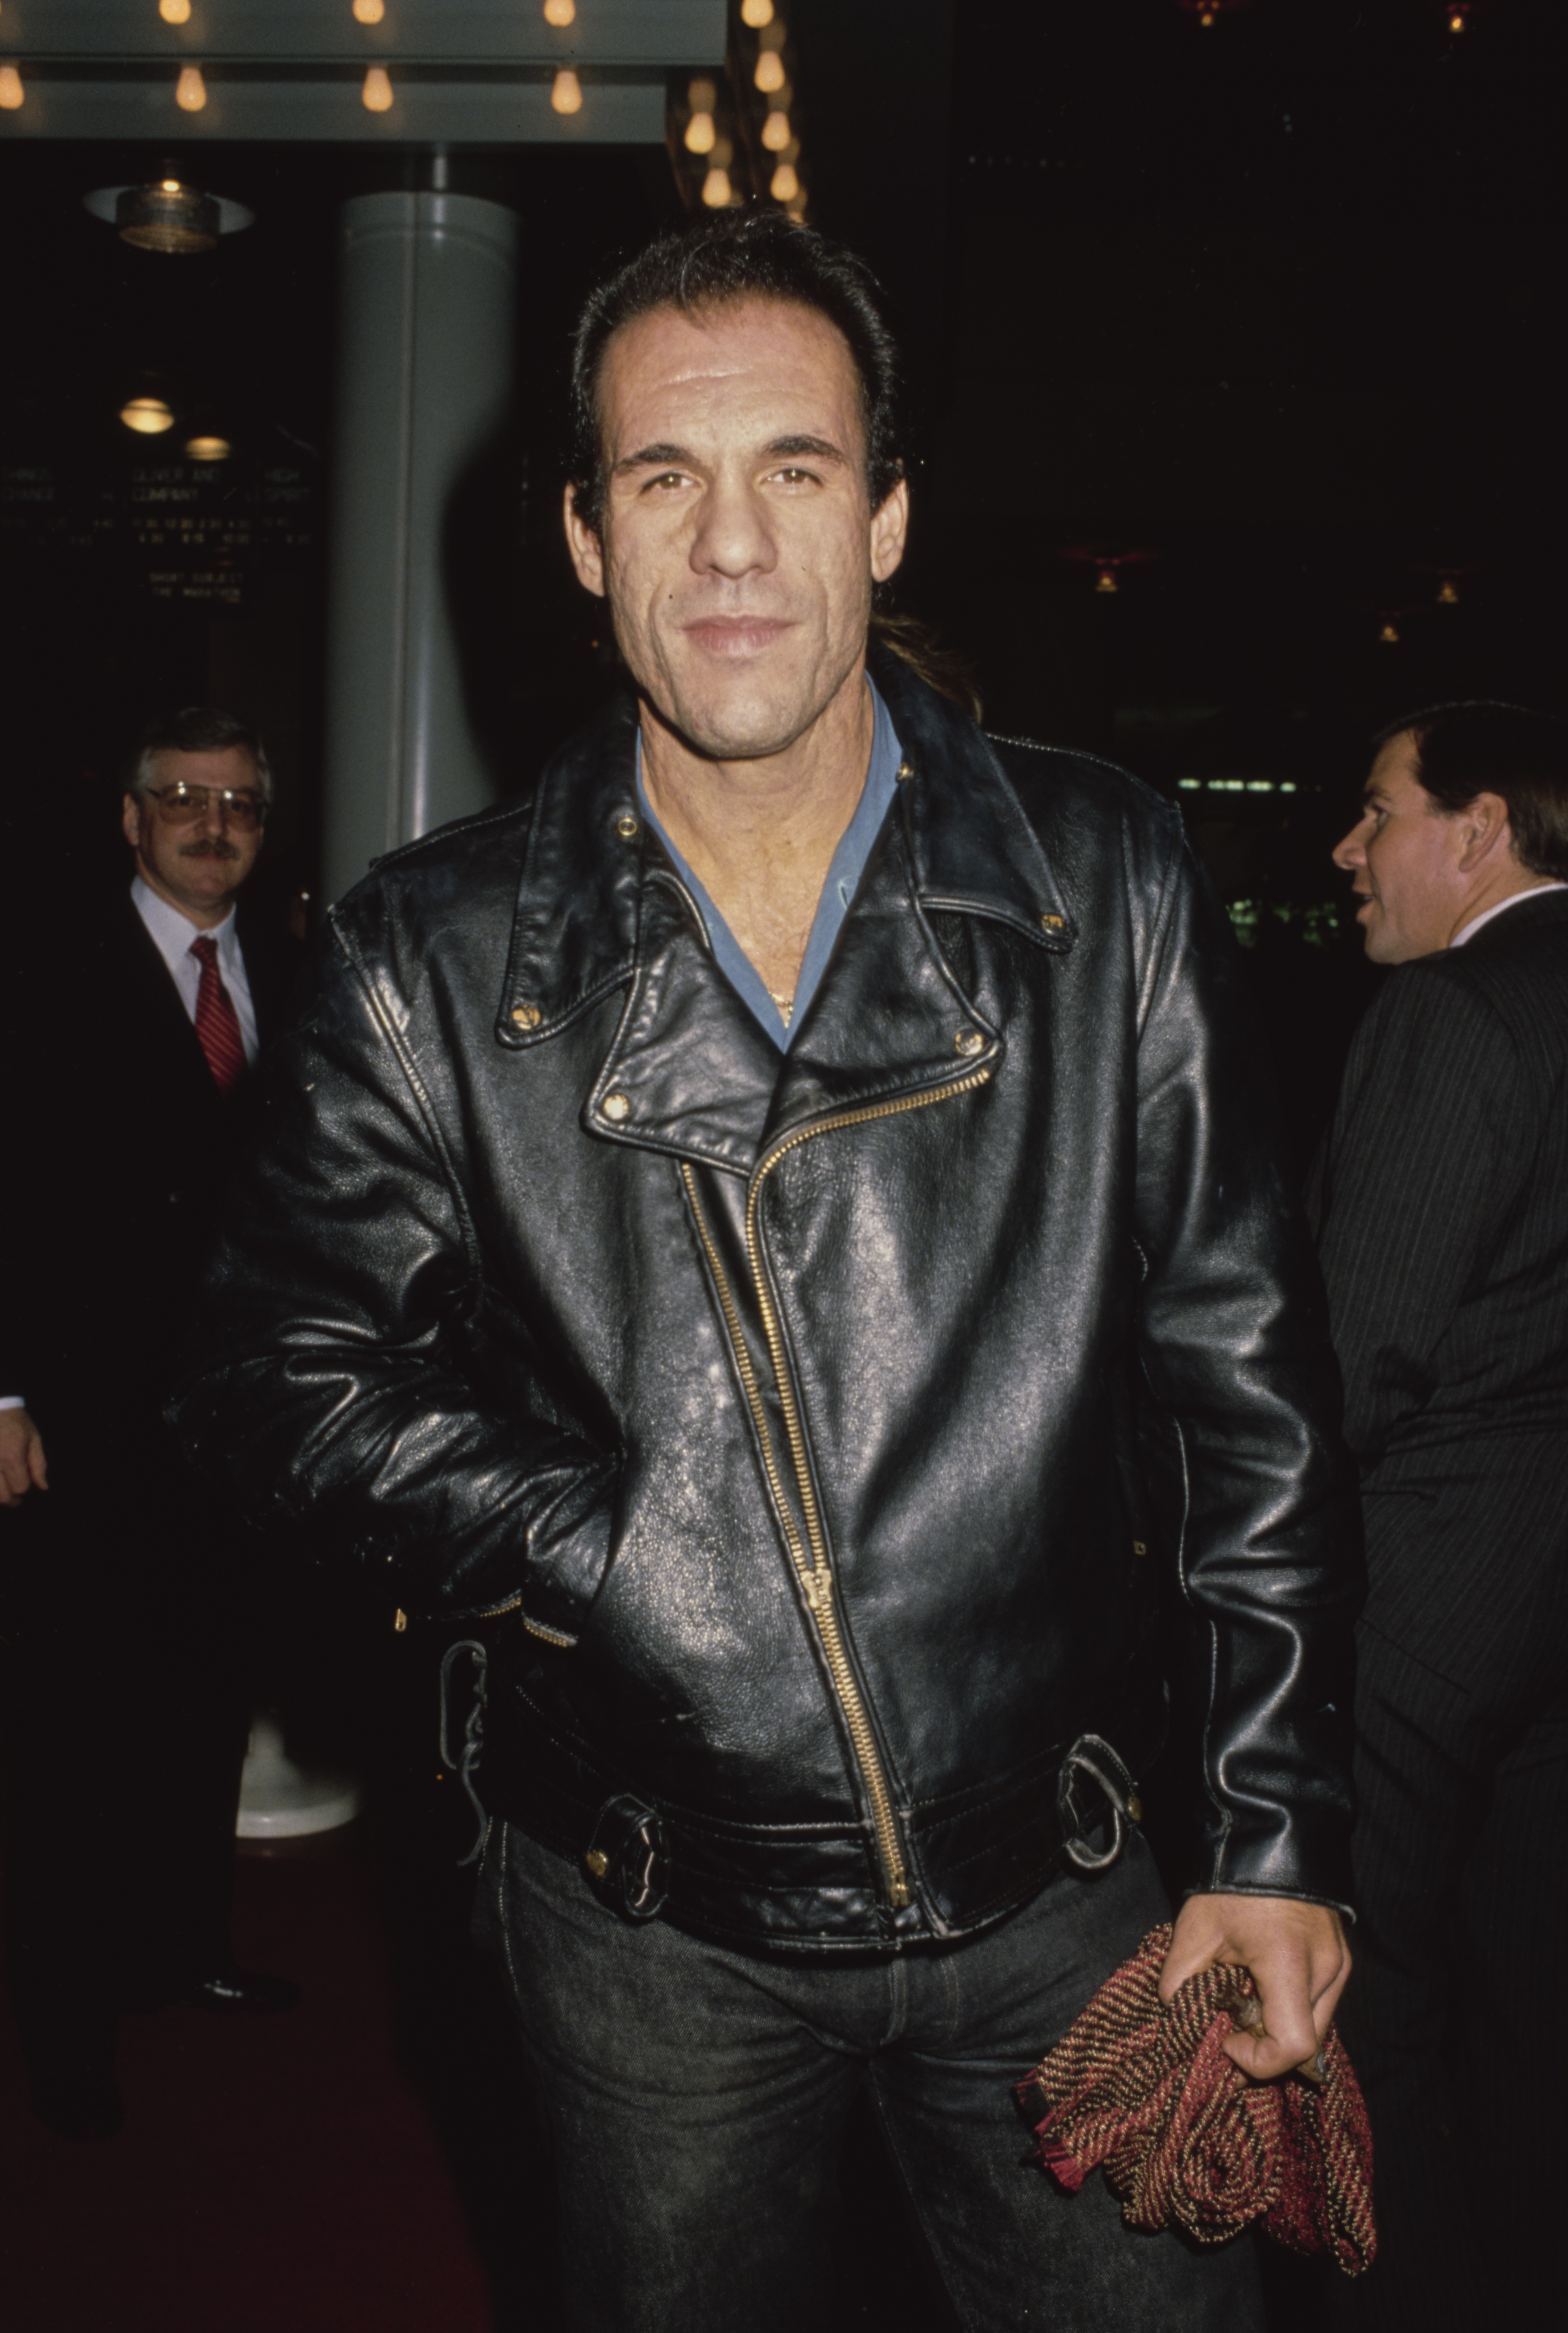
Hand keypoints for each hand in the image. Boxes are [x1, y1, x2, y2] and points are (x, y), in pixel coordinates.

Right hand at [0, 1409, 48, 1506]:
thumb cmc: (14, 1421)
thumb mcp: (33, 1438)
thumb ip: (38, 1464)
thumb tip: (43, 1487)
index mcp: (11, 1457)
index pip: (20, 1487)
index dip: (25, 1488)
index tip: (24, 1482)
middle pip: (2, 1496)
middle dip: (11, 1498)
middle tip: (14, 1496)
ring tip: (4, 1488)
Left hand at [1159, 1892, 1349, 2081]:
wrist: (1270, 1842)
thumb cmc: (1231, 1886)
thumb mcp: (1194, 1932)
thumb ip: (1179, 1984)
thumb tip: (1179, 2019)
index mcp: (1289, 1963)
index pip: (1293, 2045)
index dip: (1259, 2059)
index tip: (1228, 2039)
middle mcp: (1325, 1969)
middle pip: (1307, 2045)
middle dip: (1267, 2048)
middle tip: (1232, 2026)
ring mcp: (1338, 1964)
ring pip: (1316, 2027)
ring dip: (1281, 2028)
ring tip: (1247, 2000)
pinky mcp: (1341, 1959)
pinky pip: (1321, 2005)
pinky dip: (1292, 2009)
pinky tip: (1266, 1987)